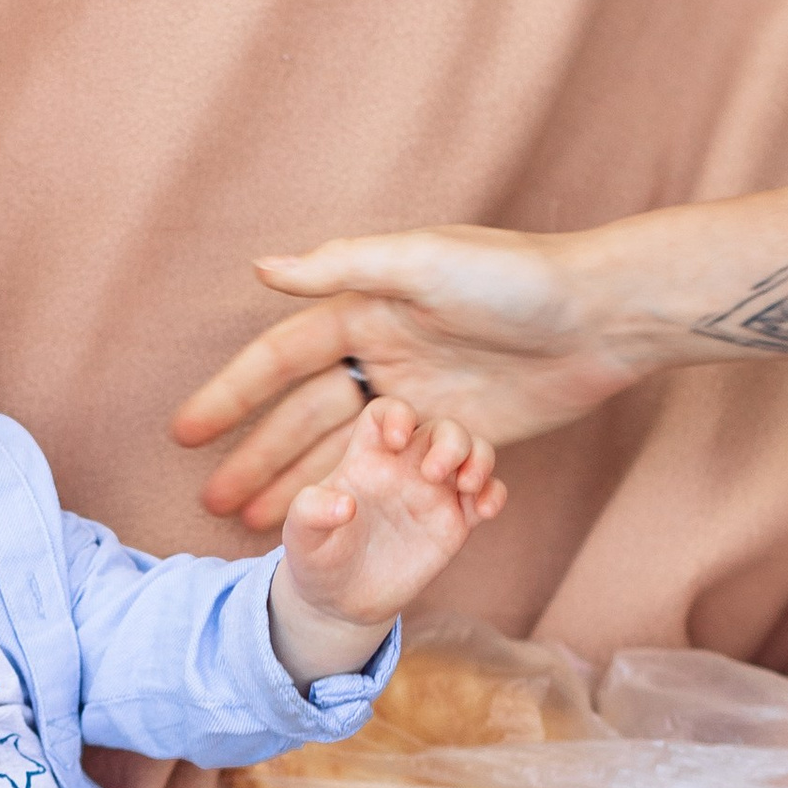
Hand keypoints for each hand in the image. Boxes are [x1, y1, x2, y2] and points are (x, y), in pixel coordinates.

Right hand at [171, 227, 645, 529]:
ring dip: (297, 486)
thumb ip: (342, 267)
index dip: (233, 395)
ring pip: (341, 452)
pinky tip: (331, 524)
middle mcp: (385, 354)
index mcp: (367, 309)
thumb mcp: (423, 262)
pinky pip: (394, 473)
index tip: (185, 432)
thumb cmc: (516, 279)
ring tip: (251, 525)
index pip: (282, 359)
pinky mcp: (456, 434)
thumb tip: (262, 269)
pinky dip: (360, 497)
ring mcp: (419, 399)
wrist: (602, 318)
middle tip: (209, 502)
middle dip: (256, 458)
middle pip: (304, 416)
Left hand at [270, 398, 503, 681]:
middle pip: (442, 428)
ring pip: (473, 452)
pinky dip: (494, 494)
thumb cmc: (317, 558)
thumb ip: (311, 513)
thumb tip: (346, 504)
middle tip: (434, 473)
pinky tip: (482, 512)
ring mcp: (434, 492)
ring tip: (466, 486)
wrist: (341, 601)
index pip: (388, 413)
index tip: (396, 440)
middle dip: (449, 440)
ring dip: (479, 459)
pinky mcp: (455, 522)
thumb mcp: (301, 538)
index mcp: (368, 458)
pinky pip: (487, 494)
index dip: (397, 414)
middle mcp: (406, 467)